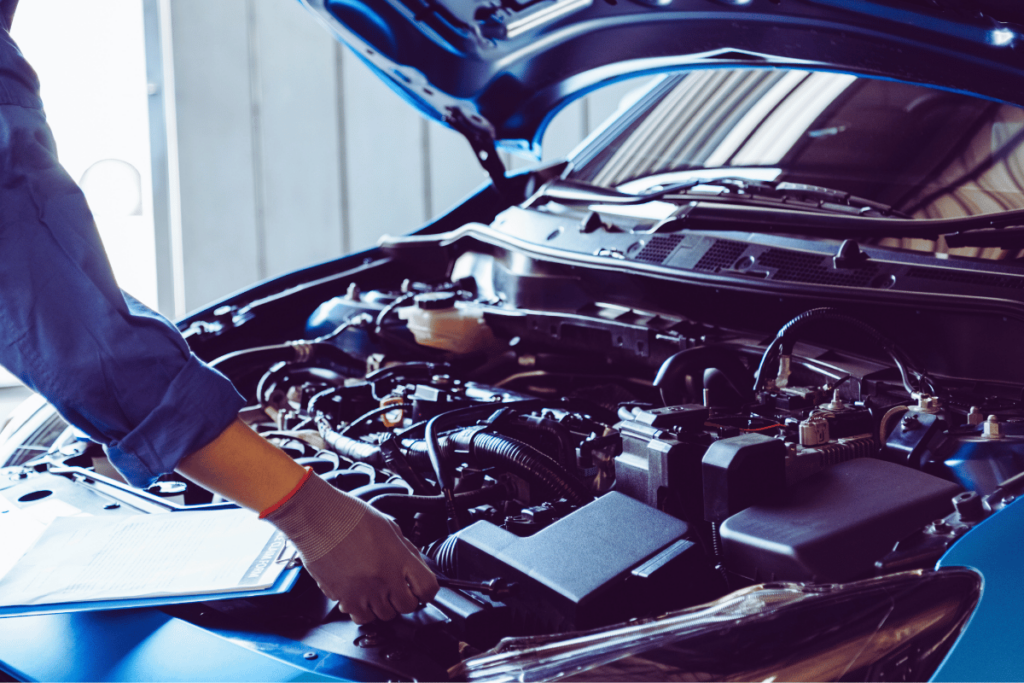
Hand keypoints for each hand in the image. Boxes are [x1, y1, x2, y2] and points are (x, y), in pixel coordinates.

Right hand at [305, 504, 438, 622]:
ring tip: (377, 590)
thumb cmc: (349, 516)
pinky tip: (361, 596)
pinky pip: (361, 617)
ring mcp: (364, 590)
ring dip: (384, 605)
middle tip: (397, 589)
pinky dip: (363, 611)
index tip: (420, 590)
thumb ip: (405, 550)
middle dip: (405, 599)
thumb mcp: (389, 527)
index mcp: (399, 558)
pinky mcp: (343, 597)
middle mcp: (384, 578)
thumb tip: (415, 565)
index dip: (426, 591)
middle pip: (407, 607)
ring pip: (384, 616)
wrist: (317, 518)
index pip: (427, 589)